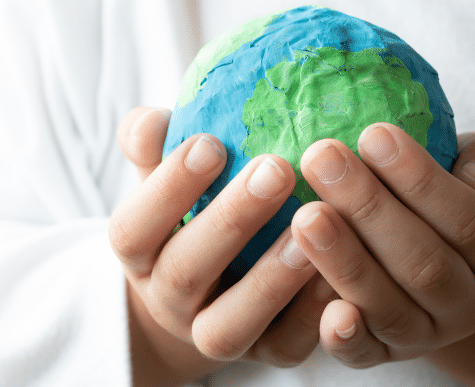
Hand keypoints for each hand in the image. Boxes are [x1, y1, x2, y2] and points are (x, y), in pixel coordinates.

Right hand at [109, 107, 334, 384]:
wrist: (206, 292)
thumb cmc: (191, 210)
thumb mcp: (164, 176)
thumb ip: (154, 145)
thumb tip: (152, 119)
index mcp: (139, 253)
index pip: (134, 228)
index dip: (168, 189)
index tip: (211, 143)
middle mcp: (169, 301)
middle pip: (185, 273)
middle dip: (230, 221)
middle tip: (276, 169)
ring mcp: (214, 335)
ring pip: (230, 325)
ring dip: (270, 278)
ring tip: (312, 221)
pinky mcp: (266, 355)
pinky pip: (286, 347)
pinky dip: (312, 317)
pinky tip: (339, 274)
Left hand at [292, 123, 474, 366]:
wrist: (432, 262)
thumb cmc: (445, 200)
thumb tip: (474, 176)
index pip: (470, 221)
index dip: (422, 181)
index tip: (373, 133)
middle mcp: (470, 305)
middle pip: (425, 266)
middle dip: (369, 210)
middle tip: (320, 157)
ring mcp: (425, 337)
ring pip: (390, 309)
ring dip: (345, 262)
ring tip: (304, 214)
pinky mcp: (381, 357)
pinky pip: (364, 355)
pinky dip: (344, 336)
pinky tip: (324, 309)